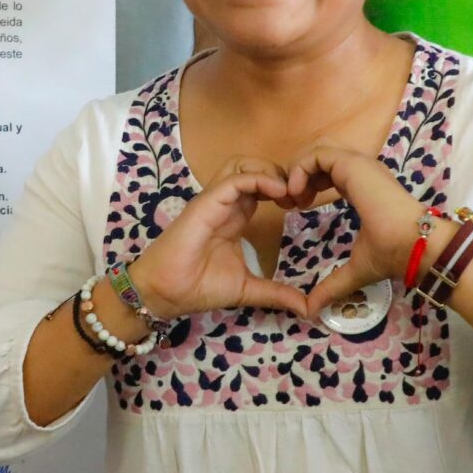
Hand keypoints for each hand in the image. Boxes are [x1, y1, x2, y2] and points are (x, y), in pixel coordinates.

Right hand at [125, 158, 310, 322]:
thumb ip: (276, 293)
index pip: (260, 188)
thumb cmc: (199, 288)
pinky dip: (258, 179)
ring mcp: (214, 201)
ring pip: (241, 164)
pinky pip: (234, 179)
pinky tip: (277, 192)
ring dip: (268, 171)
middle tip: (297, 195)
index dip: (283, 189)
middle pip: (252, 167)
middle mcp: (224, 204)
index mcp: (234, 217)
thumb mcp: (248, 289)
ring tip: (287, 191)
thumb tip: (307, 308)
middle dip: (279, 173)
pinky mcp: (206, 203)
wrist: (165, 294)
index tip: (301, 205)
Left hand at [280, 145, 425, 318]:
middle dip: (298, 177)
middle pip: (319, 160)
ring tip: (290, 199)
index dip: (307, 186)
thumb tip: (311, 310)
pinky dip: (301, 170)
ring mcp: (358, 165)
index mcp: (361, 188)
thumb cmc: (391, 253)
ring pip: (316, 153)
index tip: (295, 209)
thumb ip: (332, 285)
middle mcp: (359, 172)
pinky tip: (297, 194)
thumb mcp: (354, 270)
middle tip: (288, 203)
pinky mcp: (353, 164)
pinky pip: (318, 155)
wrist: (414, 245)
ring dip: (297, 173)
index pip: (327, 174)